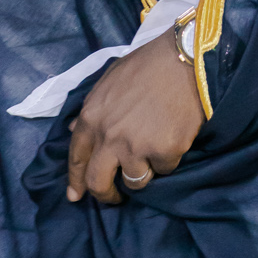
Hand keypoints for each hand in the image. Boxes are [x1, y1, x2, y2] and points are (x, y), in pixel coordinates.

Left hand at [66, 31, 204, 205]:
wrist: (184, 60)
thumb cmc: (147, 66)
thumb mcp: (109, 81)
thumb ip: (91, 108)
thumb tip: (74, 130)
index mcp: (92, 117)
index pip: (76, 158)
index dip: (76, 180)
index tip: (76, 195)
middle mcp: (109, 136)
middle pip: (99, 182)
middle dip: (105, 195)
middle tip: (114, 198)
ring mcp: (137, 147)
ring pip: (134, 181)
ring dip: (143, 173)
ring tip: (153, 156)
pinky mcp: (165, 152)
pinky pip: (164, 169)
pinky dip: (169, 159)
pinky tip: (174, 137)